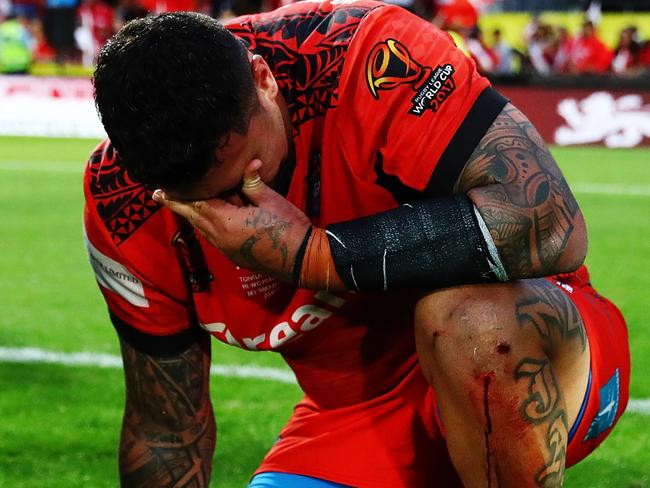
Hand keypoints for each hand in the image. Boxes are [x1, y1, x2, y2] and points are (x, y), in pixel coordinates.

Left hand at [153, 159, 311, 282]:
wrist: (302, 259)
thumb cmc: (287, 227)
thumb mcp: (271, 200)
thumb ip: (253, 182)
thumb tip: (249, 162)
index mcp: (225, 221)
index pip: (193, 204)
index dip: (175, 196)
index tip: (158, 189)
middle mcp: (219, 237)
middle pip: (193, 217)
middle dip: (178, 204)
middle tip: (161, 193)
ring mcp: (226, 248)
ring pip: (202, 228)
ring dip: (192, 214)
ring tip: (181, 201)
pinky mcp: (234, 254)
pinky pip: (213, 236)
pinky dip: (206, 224)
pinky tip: (210, 215)